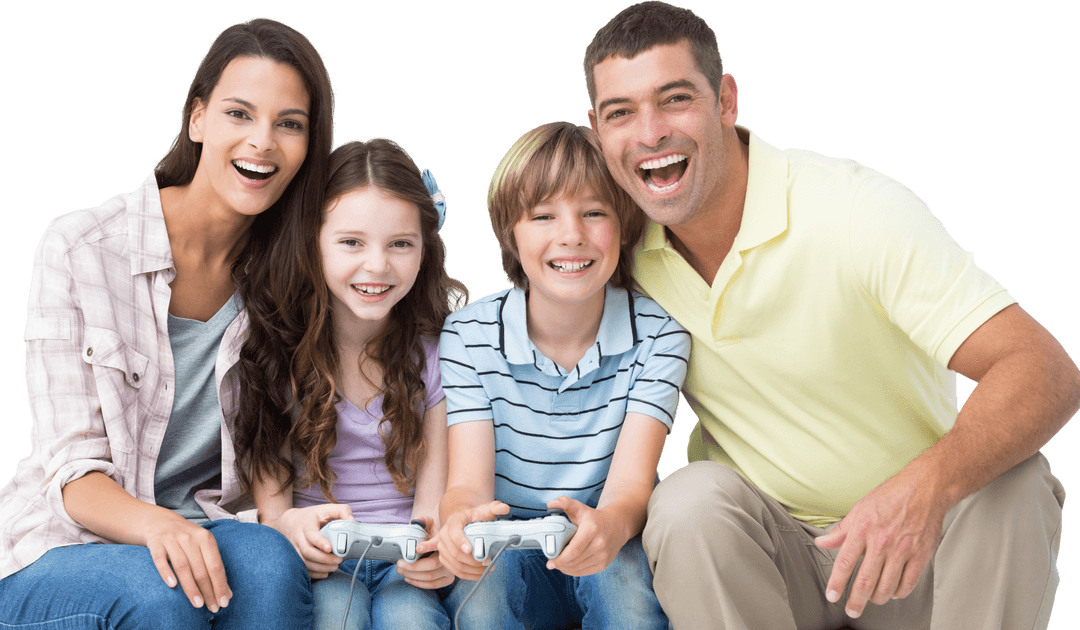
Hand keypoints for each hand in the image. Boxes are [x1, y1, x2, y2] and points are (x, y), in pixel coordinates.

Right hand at [145, 514, 230, 611]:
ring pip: (183, 566)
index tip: (224, 602)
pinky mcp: (156, 543)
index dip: (220, 585)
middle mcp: (190, 537)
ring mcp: (172, 540)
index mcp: (205, 538)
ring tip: (198, 604)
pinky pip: (160, 560)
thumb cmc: (187, 539)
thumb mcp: (203, 547)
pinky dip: (166, 572)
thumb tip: (227, 593)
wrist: (161, 522)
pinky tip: (172, 586)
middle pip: (201, 569)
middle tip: (212, 607)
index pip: (215, 565)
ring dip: (191, 587)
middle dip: (208, 590)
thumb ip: (214, 568)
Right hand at [266, 503, 353, 578]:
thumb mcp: (327, 508)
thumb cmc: (312, 516)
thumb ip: (342, 511)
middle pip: (307, 551)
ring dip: (320, 567)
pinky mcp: (295, 557)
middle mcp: (298, 537)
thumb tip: (352, 521)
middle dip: (324, 558)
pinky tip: (326, 573)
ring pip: (304, 562)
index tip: (330, 548)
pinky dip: (314, 573)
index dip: (319, 542)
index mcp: (306, 524)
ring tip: (335, 567)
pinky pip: (302, 568)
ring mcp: (295, 549)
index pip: (310, 534)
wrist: (289, 522)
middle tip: (339, 560)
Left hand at [397, 516, 453, 588]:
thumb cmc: (436, 535)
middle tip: (399, 563)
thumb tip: (418, 520)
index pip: (435, 546)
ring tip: (401, 570)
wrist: (447, 544)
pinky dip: (419, 583)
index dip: (426, 547)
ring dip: (413, 575)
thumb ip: (424, 520)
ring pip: (430, 577)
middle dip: (412, 567)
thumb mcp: (431, 525)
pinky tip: (409, 578)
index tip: (415, 549)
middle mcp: (450, 557)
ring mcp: (451, 569)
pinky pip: (433, 585)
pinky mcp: (449, 579)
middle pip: (431, 565)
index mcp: (445, 543)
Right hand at [436, 500, 508, 579]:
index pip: (454, 532)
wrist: (462, 521)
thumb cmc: (473, 516)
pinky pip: (455, 570)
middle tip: (488, 562)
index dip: (461, 542)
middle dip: (473, 561)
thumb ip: (495, 507)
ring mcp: (442, 547)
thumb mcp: (484, 509)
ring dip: (473, 570)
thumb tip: (505, 508)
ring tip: (487, 569)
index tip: (471, 550)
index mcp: (453, 521)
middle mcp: (444, 534)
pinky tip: (479, 573)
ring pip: (456, 564)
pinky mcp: (444, 558)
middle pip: (455, 553)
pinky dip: (468, 575)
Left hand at [545, 497, 626, 575]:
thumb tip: (550, 503)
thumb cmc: (594, 517)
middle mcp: (600, 543)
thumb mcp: (580, 507)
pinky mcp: (604, 564)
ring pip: (579, 568)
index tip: (550, 561)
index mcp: (592, 529)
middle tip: (551, 562)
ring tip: (559, 564)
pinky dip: (574, 571)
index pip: (574, 549)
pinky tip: (568, 567)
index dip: (561, 558)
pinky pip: (585, 572)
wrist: (617, 525)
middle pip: (575, 560)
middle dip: (561, 564)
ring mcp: (603, 555)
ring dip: (566, 568)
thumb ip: (565, 503)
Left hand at [814, 473, 945, 617]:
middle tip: (851, 610)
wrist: (924, 489)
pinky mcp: (920, 555)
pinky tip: (893, 592)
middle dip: (856, 601)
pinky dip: (898, 592)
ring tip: (871, 599)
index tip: (832, 596)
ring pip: (887, 586)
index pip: (845, 562)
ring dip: (877, 598)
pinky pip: (908, 583)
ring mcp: (902, 550)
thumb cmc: (890, 496)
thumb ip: (840, 531)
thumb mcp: (859, 509)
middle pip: (865, 581)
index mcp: (863, 529)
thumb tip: (822, 542)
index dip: (837, 583)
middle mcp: (881, 542)